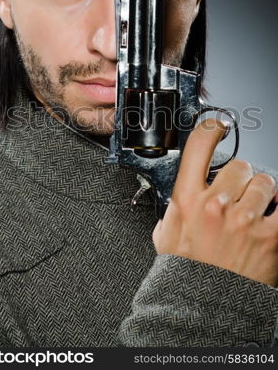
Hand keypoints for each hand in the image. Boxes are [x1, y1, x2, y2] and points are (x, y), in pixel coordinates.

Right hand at [152, 119, 277, 286]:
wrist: (201, 306)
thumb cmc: (184, 271)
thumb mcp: (165, 231)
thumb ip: (176, 205)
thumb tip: (184, 189)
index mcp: (187, 198)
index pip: (200, 145)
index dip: (212, 128)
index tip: (219, 127)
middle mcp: (216, 204)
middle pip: (240, 165)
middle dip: (241, 178)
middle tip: (237, 196)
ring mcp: (244, 219)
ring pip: (265, 182)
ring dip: (262, 194)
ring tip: (254, 213)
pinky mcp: (270, 236)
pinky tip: (271, 216)